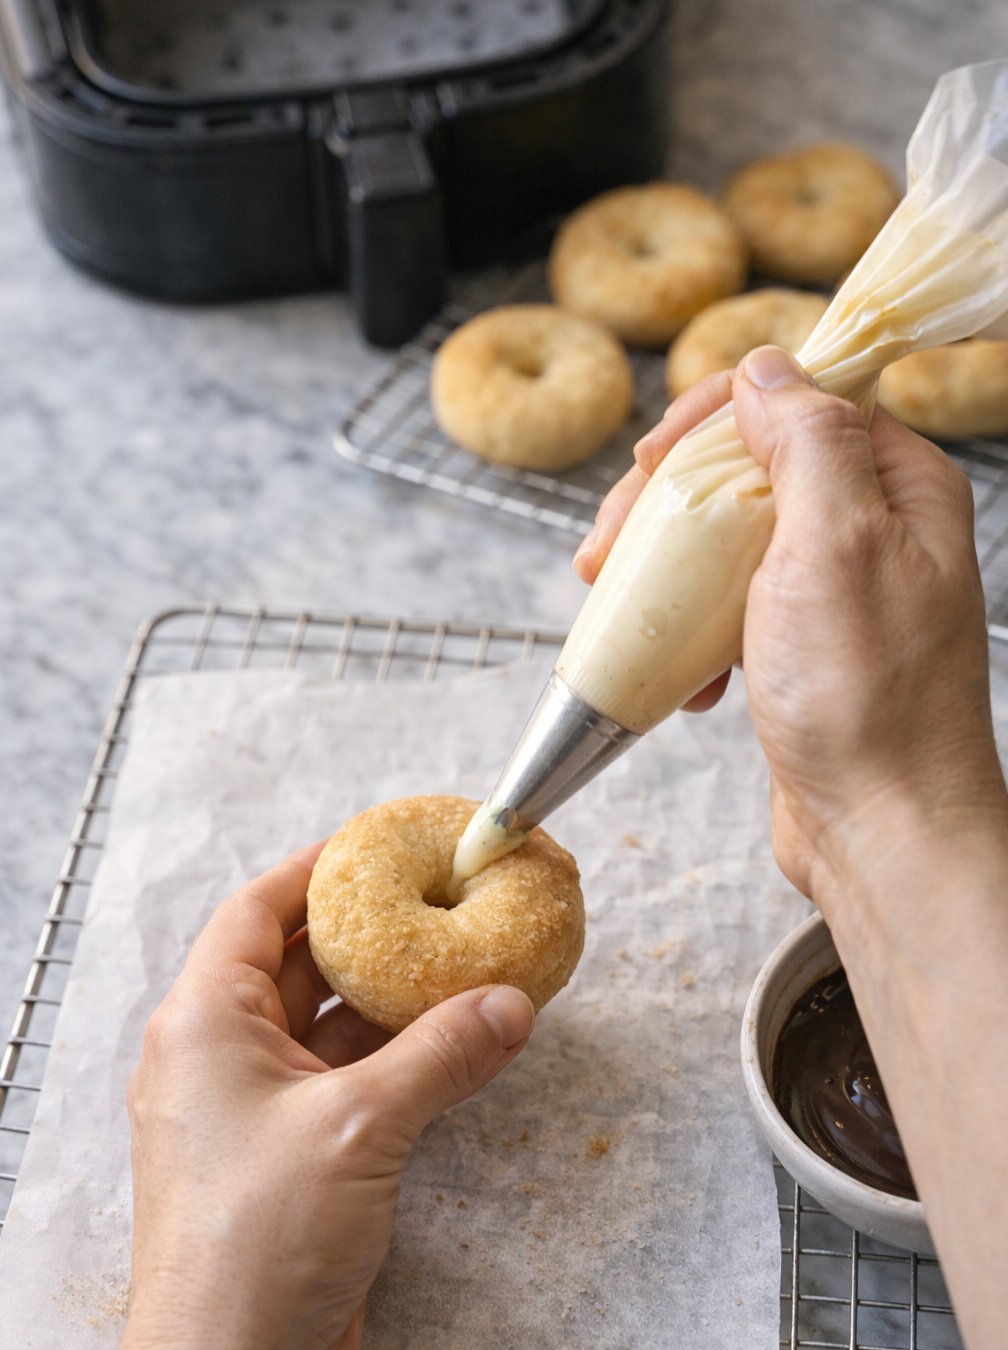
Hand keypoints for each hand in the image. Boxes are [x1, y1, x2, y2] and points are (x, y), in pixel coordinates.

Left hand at [16, 848, 533, 1349]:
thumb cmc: (263, 1238)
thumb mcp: (363, 1125)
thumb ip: (442, 1054)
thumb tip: (510, 1003)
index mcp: (203, 1021)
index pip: (255, 910)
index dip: (317, 869)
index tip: (379, 843)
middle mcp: (216, 1054)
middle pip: (290, 961)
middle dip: (363, 932)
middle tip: (434, 897)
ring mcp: (248, 1109)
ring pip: (321, 1024)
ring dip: (384, 999)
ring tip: (457, 961)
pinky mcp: (283, 1156)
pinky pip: (337, 1079)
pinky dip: (388, 1056)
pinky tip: (448, 1042)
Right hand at [575, 349, 1004, 902]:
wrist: (881, 829)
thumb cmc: (868, 695)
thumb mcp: (835, 543)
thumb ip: (808, 440)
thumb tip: (769, 366)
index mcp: (898, 486)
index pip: (799, 401)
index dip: (715, 416)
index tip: (652, 458)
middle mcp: (872, 530)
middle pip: (748, 471)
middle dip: (668, 500)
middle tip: (605, 545)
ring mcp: (833, 594)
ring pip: (726, 542)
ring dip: (663, 567)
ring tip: (610, 601)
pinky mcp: (799, 651)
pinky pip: (726, 612)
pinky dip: (688, 634)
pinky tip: (681, 679)